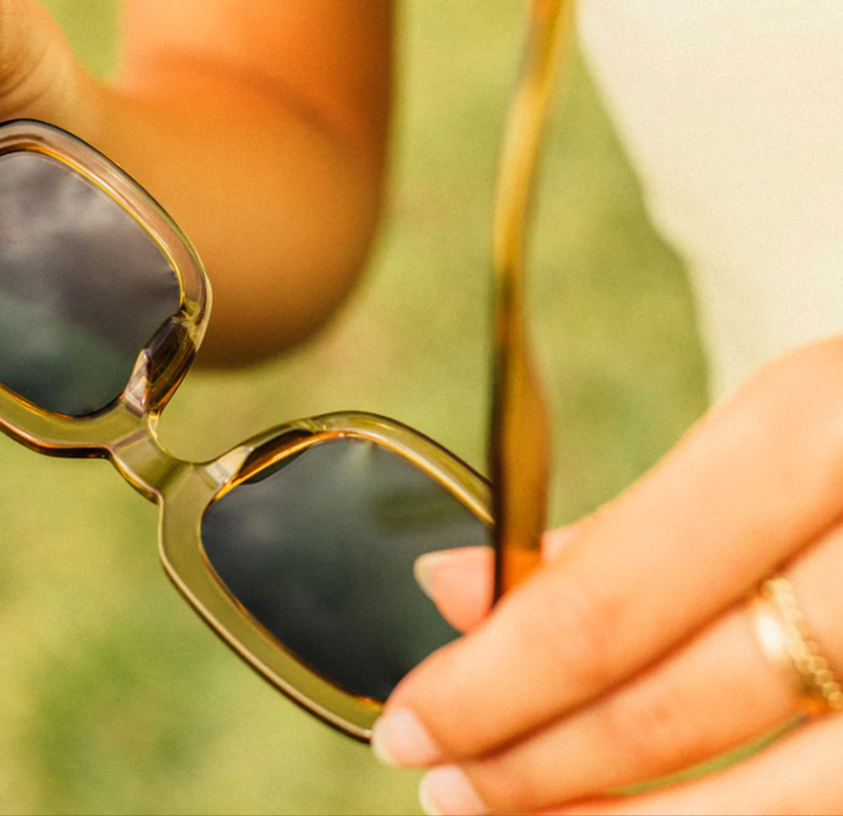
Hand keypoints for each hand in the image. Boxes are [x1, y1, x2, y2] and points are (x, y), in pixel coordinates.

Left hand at [374, 337, 842, 814]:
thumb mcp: (774, 431)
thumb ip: (624, 527)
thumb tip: (454, 589)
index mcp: (821, 430)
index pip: (614, 597)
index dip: (493, 681)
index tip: (407, 721)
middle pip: (683, 704)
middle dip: (538, 763)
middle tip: (440, 784)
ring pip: (784, 797)